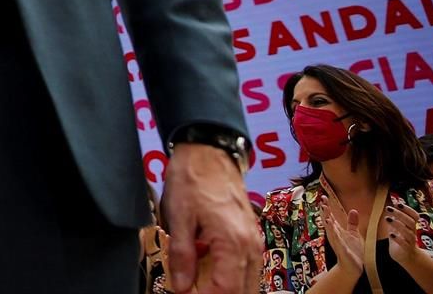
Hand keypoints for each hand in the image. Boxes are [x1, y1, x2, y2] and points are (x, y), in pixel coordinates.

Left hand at [161, 143, 261, 292]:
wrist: (208, 152)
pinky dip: (233, 276)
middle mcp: (251, 246)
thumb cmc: (193, 178)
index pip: (226, 291)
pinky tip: (211, 272)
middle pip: (244, 292)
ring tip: (201, 285)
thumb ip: (182, 256)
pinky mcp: (251, 236)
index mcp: (233, 243)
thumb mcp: (178, 217)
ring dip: (227, 288)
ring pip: (249, 282)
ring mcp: (254, 242)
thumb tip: (182, 287)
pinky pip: (248, 268)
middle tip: (194, 291)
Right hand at [319, 186, 364, 271]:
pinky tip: (331, 226)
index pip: (331, 216)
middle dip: (325, 211)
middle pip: (328, 220)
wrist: (353, 267)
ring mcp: (337, 241)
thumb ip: (352, 222)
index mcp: (338, 230)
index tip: (324, 196)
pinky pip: (337, 240)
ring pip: (331, 229)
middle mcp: (335, 234)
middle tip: (322, 200)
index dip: (327, 206)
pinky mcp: (342, 249)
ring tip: (325, 211)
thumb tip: (353, 210)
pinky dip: (333, 233)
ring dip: (327, 220)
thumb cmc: (353, 251)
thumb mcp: (354, 234)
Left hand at [383, 198, 421, 257]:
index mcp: (411, 226)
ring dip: (398, 224)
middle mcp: (412, 232)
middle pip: (410, 222)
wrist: (406, 257)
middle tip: (388, 208)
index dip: (408, 209)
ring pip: (408, 232)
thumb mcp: (399, 227)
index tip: (397, 203)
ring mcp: (410, 242)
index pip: (414, 216)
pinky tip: (390, 234)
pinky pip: (404, 244)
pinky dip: (398, 239)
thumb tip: (393, 203)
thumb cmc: (401, 239)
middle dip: (400, 214)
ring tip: (387, 218)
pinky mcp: (407, 250)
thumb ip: (397, 218)